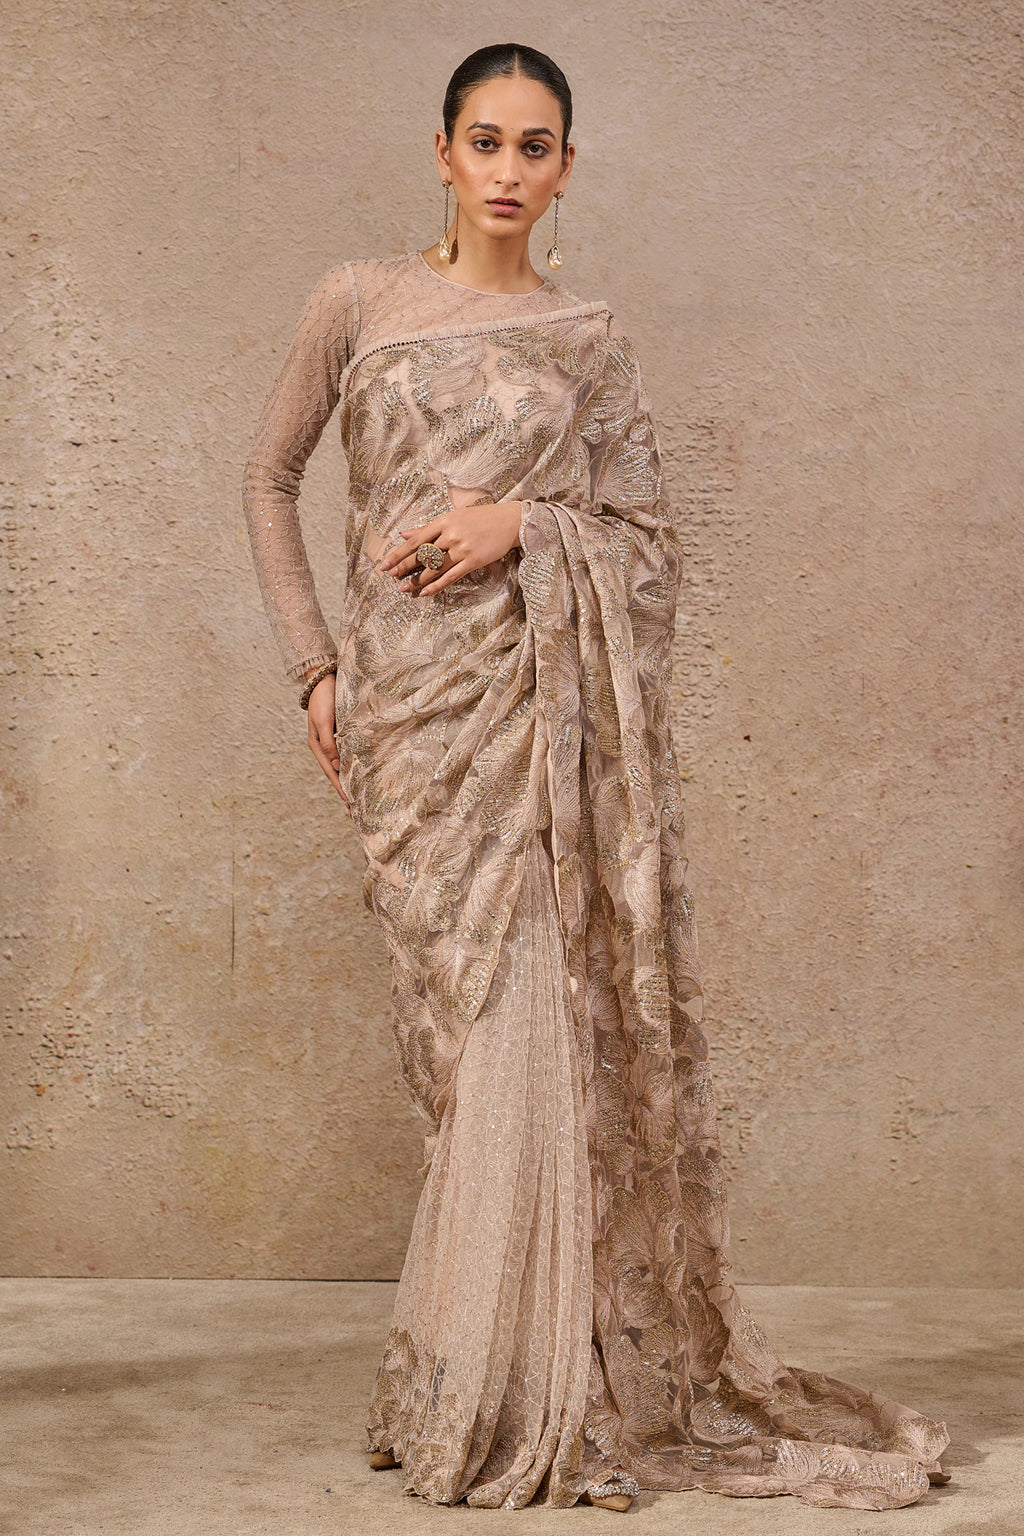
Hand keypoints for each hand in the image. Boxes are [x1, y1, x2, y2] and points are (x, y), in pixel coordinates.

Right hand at [305, 670, 350, 812]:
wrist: (325, 678)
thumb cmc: (324, 698)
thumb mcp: (323, 721)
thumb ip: (329, 743)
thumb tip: (336, 765)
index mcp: (317, 746)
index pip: (331, 773)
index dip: (341, 789)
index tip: (350, 805)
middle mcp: (326, 746)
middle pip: (337, 773)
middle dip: (346, 790)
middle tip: (357, 810)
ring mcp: (334, 740)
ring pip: (344, 765)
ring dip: (352, 780)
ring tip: (362, 796)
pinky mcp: (343, 733)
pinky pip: (350, 753)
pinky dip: (356, 765)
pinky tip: (364, 772)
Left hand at [378, 485, 522, 596]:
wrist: (509, 522)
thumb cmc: (481, 518)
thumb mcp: (453, 517)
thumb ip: (427, 528)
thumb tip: (404, 534)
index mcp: (443, 521)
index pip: (415, 540)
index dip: (399, 553)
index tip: (385, 563)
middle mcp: (451, 535)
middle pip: (422, 555)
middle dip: (404, 567)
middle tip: (391, 577)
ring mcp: (462, 549)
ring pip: (435, 568)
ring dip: (418, 580)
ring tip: (405, 589)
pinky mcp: (473, 561)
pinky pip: (451, 577)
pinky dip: (437, 586)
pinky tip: (425, 593)